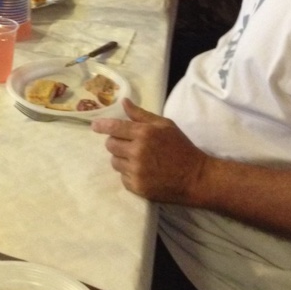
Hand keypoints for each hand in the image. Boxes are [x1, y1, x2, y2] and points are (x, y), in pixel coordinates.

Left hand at [92, 99, 207, 202]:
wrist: (196, 178)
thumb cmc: (181, 148)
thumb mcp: (165, 125)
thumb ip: (141, 115)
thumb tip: (124, 102)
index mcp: (144, 133)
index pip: (114, 127)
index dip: (102, 125)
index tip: (94, 126)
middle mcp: (137, 152)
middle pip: (111, 145)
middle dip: (115, 143)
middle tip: (127, 144)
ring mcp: (137, 171)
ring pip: (115, 162)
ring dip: (121, 159)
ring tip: (137, 159)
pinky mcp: (138, 187)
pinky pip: (122, 178)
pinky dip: (128, 174)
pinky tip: (142, 172)